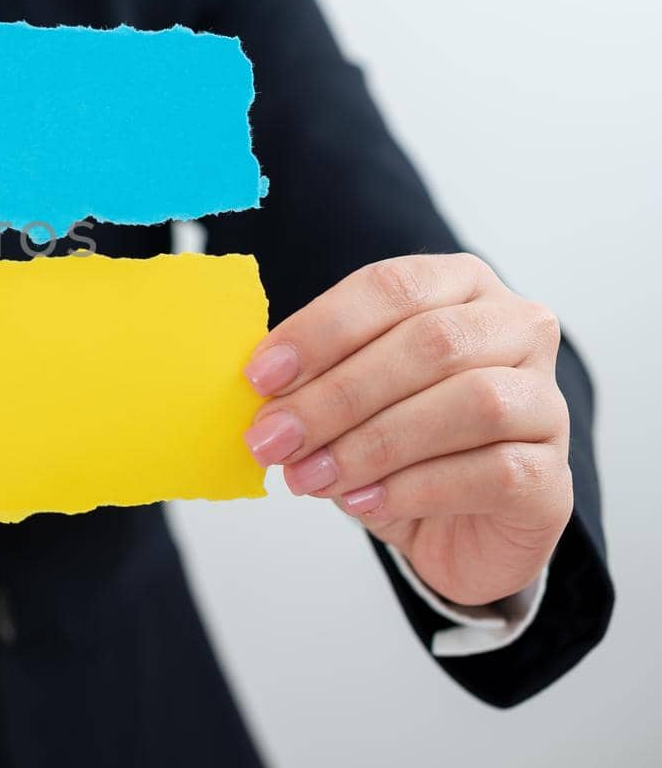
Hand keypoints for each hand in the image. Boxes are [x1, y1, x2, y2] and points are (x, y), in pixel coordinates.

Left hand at [241, 253, 571, 605]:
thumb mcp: (344, 398)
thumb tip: (259, 388)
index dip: (322, 329)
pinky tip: (363, 502)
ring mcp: (545, 400)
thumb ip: (312, 379)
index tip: (260, 376)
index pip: (392, 287)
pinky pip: (493, 470)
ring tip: (309, 477)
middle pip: (429, 344)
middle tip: (273, 439)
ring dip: (373, 443)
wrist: (454, 527)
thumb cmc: (396, 444)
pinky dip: (415, 487)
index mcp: (458, 286)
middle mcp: (515, 329)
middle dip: (336, 395)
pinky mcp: (554, 474)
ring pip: (471, 402)